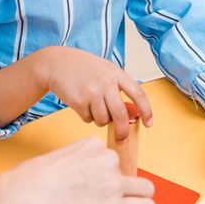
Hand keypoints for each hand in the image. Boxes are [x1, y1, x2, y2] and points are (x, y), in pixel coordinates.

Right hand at [0, 137, 155, 203]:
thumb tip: (70, 186)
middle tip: (105, 201)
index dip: (103, 175)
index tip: (92, 187)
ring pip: (145, 188)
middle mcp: (105, 159)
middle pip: (127, 171)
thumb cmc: (27, 184)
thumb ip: (69, 167)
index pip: (108, 157)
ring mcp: (113, 182)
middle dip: (121, 186)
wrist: (24, 199)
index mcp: (89, 145)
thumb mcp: (52, 162)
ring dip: (137, 199)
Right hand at [38, 46, 152, 140]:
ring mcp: (93, 91)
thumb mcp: (104, 70)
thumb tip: (131, 113)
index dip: (146, 111)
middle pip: (121, 115)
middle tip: (121, 139)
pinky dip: (86, 116)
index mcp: (116, 73)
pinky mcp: (79, 100)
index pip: (138, 94)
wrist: (55, 63)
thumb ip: (118, 86)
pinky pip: (88, 119)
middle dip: (122, 131)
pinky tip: (80, 103)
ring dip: (99, 119)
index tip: (149, 123)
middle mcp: (106, 82)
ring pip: (103, 120)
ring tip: (91, 105)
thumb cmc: (82, 68)